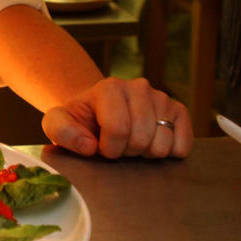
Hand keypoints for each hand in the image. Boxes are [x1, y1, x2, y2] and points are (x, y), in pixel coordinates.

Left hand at [41, 77, 192, 158]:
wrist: (98, 114)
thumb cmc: (79, 121)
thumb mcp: (58, 123)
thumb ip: (61, 131)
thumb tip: (89, 145)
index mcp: (109, 87)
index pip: (118, 128)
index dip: (108, 148)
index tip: (99, 146)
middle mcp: (138, 87)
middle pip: (142, 138)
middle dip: (126, 151)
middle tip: (116, 145)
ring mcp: (161, 97)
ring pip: (162, 143)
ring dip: (145, 153)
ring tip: (131, 142)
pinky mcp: (178, 111)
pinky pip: (182, 145)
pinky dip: (168, 152)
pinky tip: (150, 143)